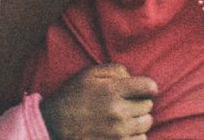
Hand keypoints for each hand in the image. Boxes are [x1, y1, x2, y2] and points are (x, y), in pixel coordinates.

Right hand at [41, 63, 156, 139]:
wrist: (54, 126)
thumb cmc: (73, 97)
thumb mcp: (89, 74)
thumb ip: (115, 70)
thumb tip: (133, 78)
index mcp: (112, 90)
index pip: (149, 87)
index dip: (148, 87)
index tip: (142, 89)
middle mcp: (118, 111)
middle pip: (148, 105)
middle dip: (140, 102)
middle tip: (127, 103)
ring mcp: (118, 132)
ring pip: (147, 123)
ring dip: (139, 120)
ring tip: (125, 118)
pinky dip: (135, 135)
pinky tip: (123, 131)